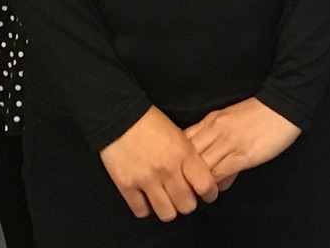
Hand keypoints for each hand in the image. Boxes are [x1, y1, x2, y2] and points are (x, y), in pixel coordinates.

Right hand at [100, 107, 219, 220]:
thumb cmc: (152, 123)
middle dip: (188, 204)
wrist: (120, 116)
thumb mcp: (179, 135)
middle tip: (183, 197)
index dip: (209, 194)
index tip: (207, 195)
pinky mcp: (127, 186)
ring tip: (166, 201)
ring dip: (169, 209)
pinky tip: (147, 200)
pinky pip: (142, 211)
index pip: (205, 186)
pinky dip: (146, 209)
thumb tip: (197, 179)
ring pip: (166, 213)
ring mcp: (146, 179)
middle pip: (186, 205)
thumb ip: (189, 157)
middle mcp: (167, 170)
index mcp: (183, 154)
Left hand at [183, 97, 301, 187]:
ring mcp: (227, 143)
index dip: (178, 159)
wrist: (283, 106)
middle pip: (187, 156)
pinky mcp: (241, 155)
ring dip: (197, 183)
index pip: (183, 141)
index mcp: (211, 121)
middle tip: (184, 189)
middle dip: (183, 174)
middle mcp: (214, 130)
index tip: (178, 173)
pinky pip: (219, 173)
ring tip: (197, 195)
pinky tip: (215, 191)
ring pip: (201, 166)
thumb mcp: (231, 122)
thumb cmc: (259, 115)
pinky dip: (214, 185)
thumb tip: (213, 172)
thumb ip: (218, 143)